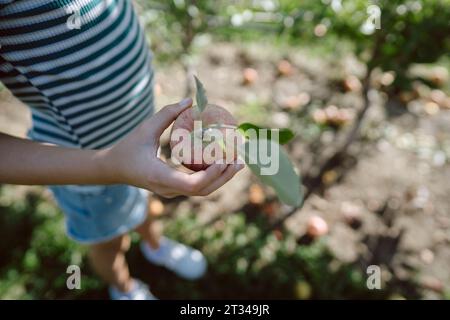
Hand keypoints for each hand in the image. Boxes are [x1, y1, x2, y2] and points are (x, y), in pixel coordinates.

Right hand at [105, 98, 243, 197]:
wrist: (114, 169)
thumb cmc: (128, 147)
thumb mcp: (145, 128)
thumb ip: (167, 114)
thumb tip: (190, 100)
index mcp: (160, 176)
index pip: (192, 185)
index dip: (211, 174)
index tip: (223, 158)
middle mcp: (168, 189)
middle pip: (204, 190)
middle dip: (224, 175)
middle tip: (240, 158)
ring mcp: (172, 191)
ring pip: (203, 191)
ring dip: (222, 178)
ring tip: (238, 161)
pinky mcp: (175, 189)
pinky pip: (198, 186)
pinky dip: (213, 176)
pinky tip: (224, 163)